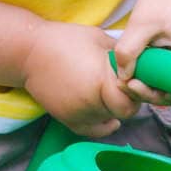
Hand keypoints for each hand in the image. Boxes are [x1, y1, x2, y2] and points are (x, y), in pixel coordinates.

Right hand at [21, 22, 140, 137]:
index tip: (133, 78)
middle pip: (123, 111)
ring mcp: (77, 112)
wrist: (29, 51)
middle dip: (128, 99)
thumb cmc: (65, 39)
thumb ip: (122, 56)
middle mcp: (90, 101)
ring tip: (110, 92)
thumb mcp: (100, 39)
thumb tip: (141, 63)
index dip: (136, 89)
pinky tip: (111, 120)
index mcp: (101, 79)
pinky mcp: (66, 118)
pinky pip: (92, 131)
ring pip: (108, 119)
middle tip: (125, 86)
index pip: (132, 97)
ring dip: (113, 109)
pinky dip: (103, 127)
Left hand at [111, 0, 170, 106]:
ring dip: (151, 88)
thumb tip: (123, 78)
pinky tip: (133, 74)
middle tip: (125, 85)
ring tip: (125, 81)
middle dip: (152, 94)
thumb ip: (129, 50)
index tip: (139, 85)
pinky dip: (154, 79)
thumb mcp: (139, 23)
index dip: (167, 95)